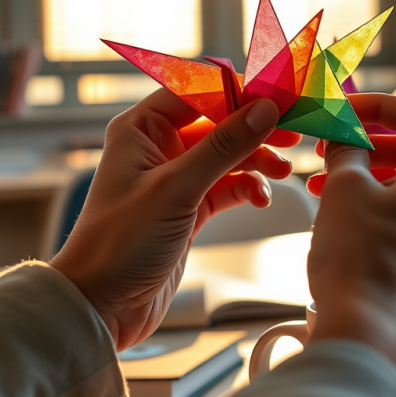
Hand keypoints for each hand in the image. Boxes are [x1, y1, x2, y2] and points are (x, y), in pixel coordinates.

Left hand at [51, 89, 298, 350]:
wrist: (102, 305)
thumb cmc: (120, 243)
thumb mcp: (176, 189)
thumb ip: (224, 146)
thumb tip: (264, 110)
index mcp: (142, 128)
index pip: (199, 91)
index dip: (241, 92)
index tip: (280, 99)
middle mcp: (158, 146)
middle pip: (219, 121)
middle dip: (256, 128)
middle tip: (293, 135)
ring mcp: (176, 177)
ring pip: (228, 154)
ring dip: (257, 160)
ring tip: (284, 171)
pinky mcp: (190, 206)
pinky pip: (229, 185)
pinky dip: (248, 188)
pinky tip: (261, 199)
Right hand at [306, 93, 395, 377]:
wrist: (369, 335)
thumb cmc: (360, 259)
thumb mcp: (344, 187)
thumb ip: (347, 149)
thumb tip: (345, 135)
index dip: (382, 106)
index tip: (349, 110)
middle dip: (372, 147)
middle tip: (332, 151)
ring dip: (376, 180)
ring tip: (328, 188)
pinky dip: (390, 209)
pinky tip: (352, 218)